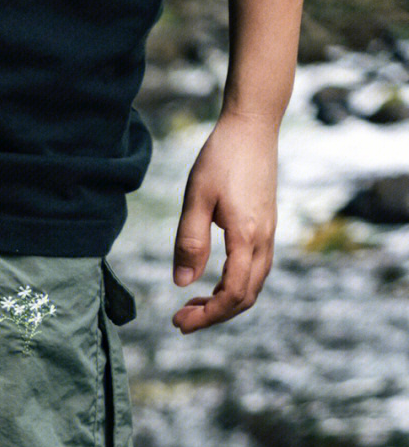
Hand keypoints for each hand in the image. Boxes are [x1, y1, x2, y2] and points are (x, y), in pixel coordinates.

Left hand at [171, 111, 278, 332]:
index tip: (178, 321)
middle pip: (245, 297)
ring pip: (253, 287)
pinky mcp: (266, 228)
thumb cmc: (221, 156)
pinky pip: (255, 271)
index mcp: (247, 236)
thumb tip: (182, 283)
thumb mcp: (196, 198)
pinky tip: (211, 284)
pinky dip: (234, 287)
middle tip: (181, 320)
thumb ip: (190, 242)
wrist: (252, 126)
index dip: (207, 315)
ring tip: (192, 305)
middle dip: (214, 316)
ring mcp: (268, 234)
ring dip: (224, 304)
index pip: (232, 293)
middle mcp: (263, 239)